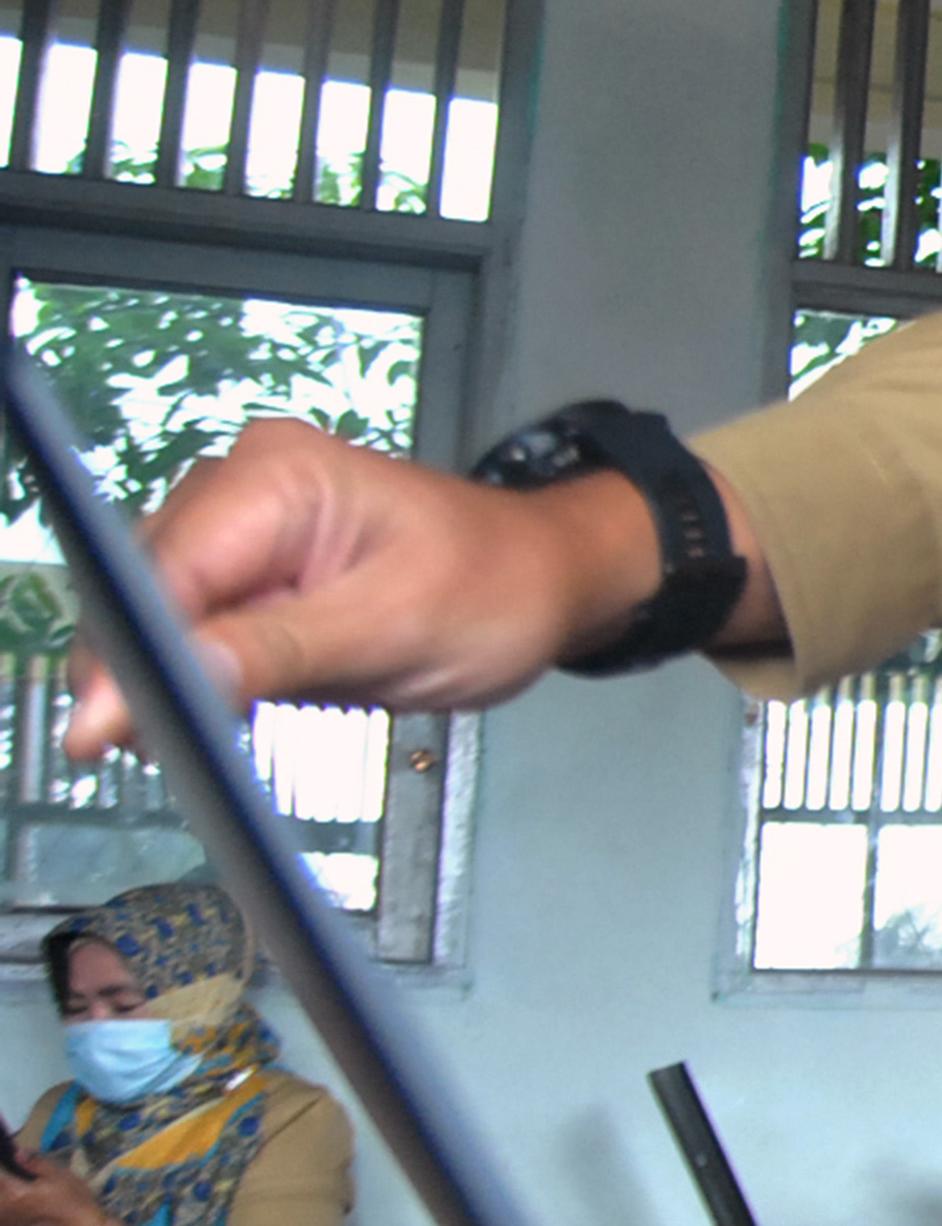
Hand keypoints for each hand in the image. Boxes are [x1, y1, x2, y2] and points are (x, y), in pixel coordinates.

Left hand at [0, 1154, 115, 1225]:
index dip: (2, 1166)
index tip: (7, 1156)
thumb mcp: (59, 1175)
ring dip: (2, 1192)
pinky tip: (9, 1201)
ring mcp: (6, 1219)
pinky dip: (2, 1205)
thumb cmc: (73, 1199)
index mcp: (14, 1192)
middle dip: (2, 1179)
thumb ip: (35, 1163)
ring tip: (10, 1185)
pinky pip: (0, 1214)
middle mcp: (5, 1207)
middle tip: (9, 1171)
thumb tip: (17, 1152)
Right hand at [62, 417, 767, 758]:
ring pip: (157, 617)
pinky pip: (194, 630)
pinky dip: (201, 677)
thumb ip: (271, 654)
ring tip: (205, 731)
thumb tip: (158, 684)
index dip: (126, 655)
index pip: (162, 570)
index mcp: (275, 476)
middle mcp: (239, 487)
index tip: (105, 734)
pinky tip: (223, 712)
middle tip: (156, 750)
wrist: (551, 582)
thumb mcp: (391, 630)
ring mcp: (240, 530)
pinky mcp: (250, 575)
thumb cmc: (498, 589)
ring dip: (170, 680)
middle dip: (143, 672)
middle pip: (142, 592)